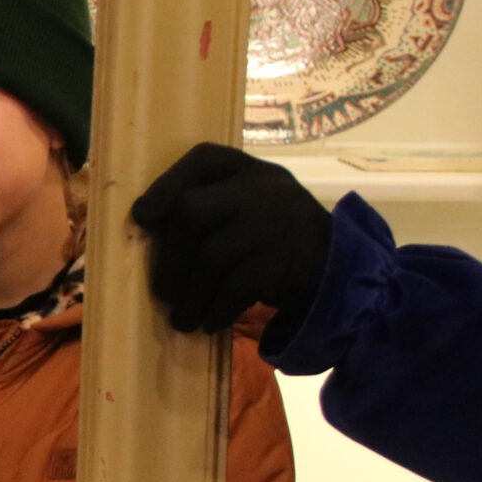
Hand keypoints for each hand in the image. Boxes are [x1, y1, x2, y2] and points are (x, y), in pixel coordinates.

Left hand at [129, 142, 333, 333]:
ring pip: (211, 257)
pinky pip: (235, 287)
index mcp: (249, 170)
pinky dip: (216, 309)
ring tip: (181, 318)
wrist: (339, 267)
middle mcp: (263, 188)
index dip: (166, 184)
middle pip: (193, 211)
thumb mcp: (250, 205)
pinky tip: (209, 322)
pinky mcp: (285, 261)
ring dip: (189, 295)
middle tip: (162, 291)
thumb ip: (211, 204)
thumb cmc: (273, 237)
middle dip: (169, 257)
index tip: (142, 217)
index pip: (204, 158)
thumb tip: (149, 230)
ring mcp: (275, 224)